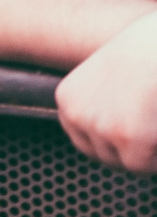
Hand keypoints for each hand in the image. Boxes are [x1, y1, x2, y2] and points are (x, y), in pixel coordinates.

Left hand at [55, 15, 156, 173]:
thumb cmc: (148, 50)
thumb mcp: (110, 76)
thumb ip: (104, 105)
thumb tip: (113, 137)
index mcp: (68, 99)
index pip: (83, 139)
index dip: (111, 144)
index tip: (130, 139)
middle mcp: (76, 114)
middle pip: (103, 156)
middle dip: (129, 152)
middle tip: (149, 136)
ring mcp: (99, 128)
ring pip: (127, 163)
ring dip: (147, 153)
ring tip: (154, 127)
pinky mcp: (127, 138)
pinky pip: (146, 166)